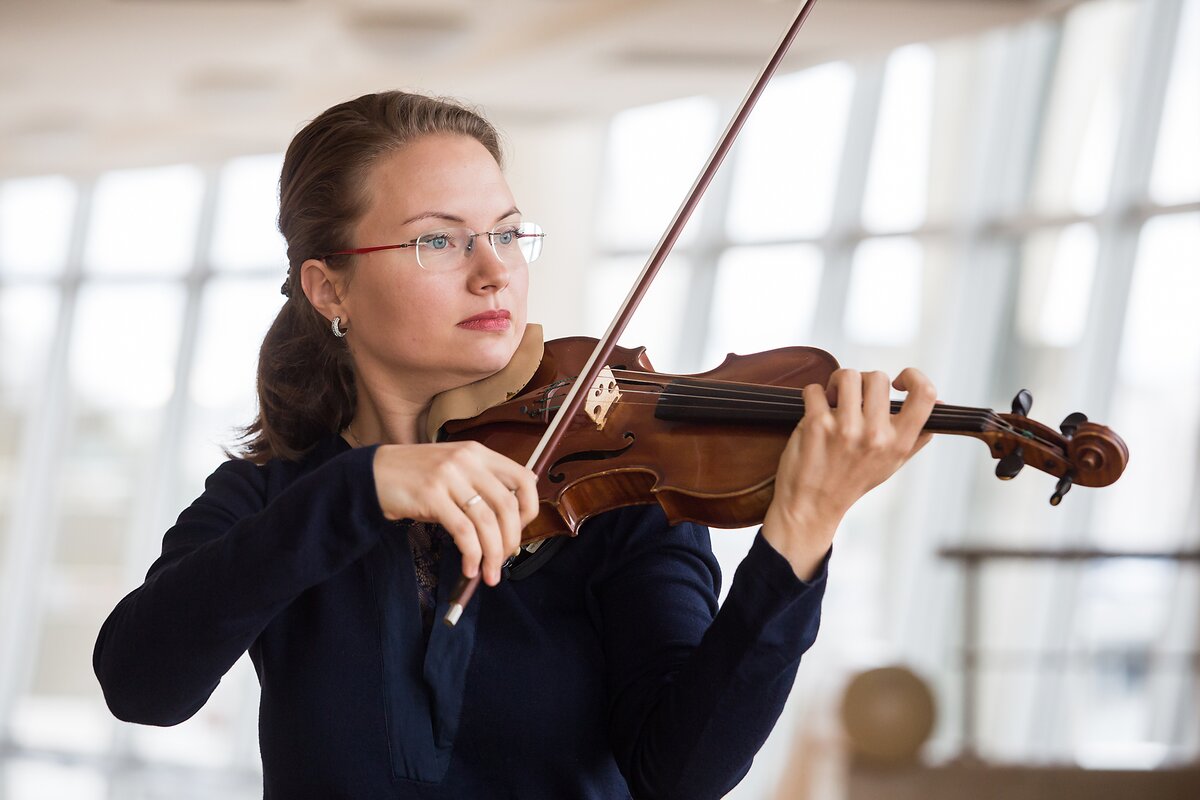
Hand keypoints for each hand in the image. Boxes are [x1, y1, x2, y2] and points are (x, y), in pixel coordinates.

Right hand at [371, 441, 539, 585]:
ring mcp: (449, 477)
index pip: (523, 478)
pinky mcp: (431, 495)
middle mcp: (467, 461)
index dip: (529, 509)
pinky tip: (470, 567)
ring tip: (489, 573)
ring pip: (486, 522)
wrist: (374, 473)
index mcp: (478, 453)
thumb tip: (510, 523)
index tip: (521, 530)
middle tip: (504, 560)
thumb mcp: (455, 470)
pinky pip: (462, 531)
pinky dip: (471, 554)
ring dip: (492, 554)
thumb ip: (481, 485)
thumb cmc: (417, 477)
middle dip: (511, 540)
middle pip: (507, 506)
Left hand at [762, 368, 935, 579]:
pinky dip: (812, 395)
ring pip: (846, 376)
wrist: (812, 506)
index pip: (925, 395)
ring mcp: (846, 429)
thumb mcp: (893, 463)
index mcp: (899, 443)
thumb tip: (941, 403)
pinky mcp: (817, 425)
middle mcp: (876, 435)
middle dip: (862, 381)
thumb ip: (917, 434)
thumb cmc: (852, 482)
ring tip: (832, 399)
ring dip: (836, 383)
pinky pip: (814, 389)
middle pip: (878, 377)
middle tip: (852, 397)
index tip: (899, 381)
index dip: (914, 377)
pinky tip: (814, 410)